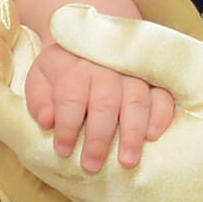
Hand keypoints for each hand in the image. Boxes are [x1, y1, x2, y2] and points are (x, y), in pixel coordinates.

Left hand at [0, 0, 202, 201]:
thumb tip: (64, 20)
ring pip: (57, 187)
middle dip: (1, 119)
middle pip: (36, 165)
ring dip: (25, 144)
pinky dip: (56, 170)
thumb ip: (132, 44)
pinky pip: (85, 201)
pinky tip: (49, 145)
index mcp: (125, 177)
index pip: (36, 136)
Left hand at [18, 33, 176, 165]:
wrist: (95, 35)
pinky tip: (153, 136)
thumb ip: (39, 99)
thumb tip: (47, 121)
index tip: (63, 151)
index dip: (67, 127)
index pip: (70, 98)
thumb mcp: (40, 76)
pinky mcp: (154, 77)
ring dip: (132, 132)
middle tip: (92, 165)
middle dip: (98, 137)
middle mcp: (106, 68)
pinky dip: (161, 115)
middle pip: (104, 102)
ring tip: (128, 161)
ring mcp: (133, 71)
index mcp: (74, 68)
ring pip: (136, 100)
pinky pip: (163, 95)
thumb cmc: (65, 67)